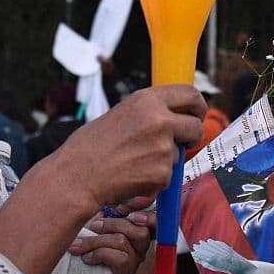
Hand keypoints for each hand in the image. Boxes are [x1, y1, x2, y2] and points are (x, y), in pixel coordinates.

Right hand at [49, 85, 205, 210]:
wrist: (76, 176)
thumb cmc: (91, 146)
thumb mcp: (121, 113)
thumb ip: (150, 112)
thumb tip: (175, 115)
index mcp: (147, 100)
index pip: (190, 94)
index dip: (198, 105)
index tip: (197, 114)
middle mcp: (159, 120)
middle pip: (196, 126)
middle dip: (192, 136)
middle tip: (181, 143)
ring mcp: (163, 148)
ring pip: (179, 155)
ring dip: (164, 161)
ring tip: (134, 162)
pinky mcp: (162, 173)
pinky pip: (167, 176)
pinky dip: (154, 180)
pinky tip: (131, 176)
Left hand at [69, 204, 155, 273]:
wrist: (80, 267)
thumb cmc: (90, 239)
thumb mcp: (99, 220)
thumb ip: (111, 210)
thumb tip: (120, 204)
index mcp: (139, 225)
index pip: (154, 218)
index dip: (145, 213)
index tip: (122, 209)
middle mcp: (142, 243)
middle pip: (139, 229)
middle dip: (111, 224)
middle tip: (94, 226)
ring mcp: (136, 258)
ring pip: (122, 241)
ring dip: (96, 241)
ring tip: (80, 244)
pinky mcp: (127, 272)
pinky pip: (118, 258)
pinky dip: (98, 254)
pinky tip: (87, 257)